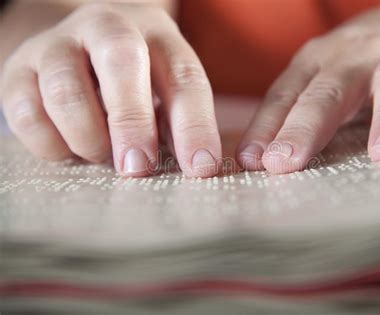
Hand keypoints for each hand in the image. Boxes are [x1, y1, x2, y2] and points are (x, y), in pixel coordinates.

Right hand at [1, 3, 220, 176]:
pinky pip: (26, 112)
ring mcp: (56, 45)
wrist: (67, 40)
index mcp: (155, 34)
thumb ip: (173, 119)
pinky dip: (51, 143)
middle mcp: (106, 28)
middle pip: (121, 61)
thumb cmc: (129, 77)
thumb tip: (192, 166)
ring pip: (66, 87)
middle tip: (138, 167)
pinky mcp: (17, 70)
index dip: (195, 124)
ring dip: (87, 135)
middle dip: (132, 121)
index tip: (200, 167)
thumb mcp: (160, 85)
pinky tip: (68, 148)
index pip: (183, 76)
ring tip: (100, 155)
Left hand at [237, 1, 379, 172]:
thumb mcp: (323, 80)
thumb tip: (254, 160)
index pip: (285, 95)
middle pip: (328, 91)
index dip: (266, 127)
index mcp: (317, 62)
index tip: (250, 163)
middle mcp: (355, 56)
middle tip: (284, 163)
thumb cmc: (360, 65)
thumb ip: (294, 114)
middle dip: (305, 128)